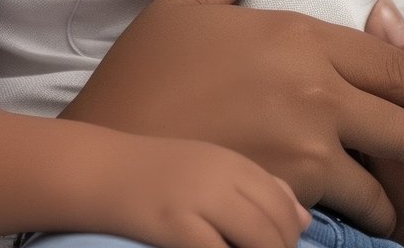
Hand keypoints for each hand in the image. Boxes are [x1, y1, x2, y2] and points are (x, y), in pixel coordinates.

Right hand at [61, 0, 403, 235]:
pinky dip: (350, 219)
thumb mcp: (187, 5)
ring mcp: (306, 145)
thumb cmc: (143, 73)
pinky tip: (355, 225)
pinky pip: (338, 210)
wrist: (109, 144)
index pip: (387, 59)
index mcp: (298, 36)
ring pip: (376, 177)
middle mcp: (315, 89)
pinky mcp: (289, 192)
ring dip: (393, 197)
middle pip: (401, 121)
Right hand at [81, 134, 310, 247]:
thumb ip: (256, 188)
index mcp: (233, 163)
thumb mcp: (210, 167)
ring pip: (257, 240)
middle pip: (275, 225)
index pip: (283, 203)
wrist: (100, 170)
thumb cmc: (154, 172)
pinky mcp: (175, 224)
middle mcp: (222, 177)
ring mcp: (199, 200)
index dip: (290, 235)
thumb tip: (303, 217)